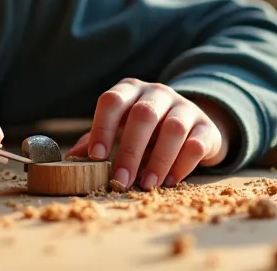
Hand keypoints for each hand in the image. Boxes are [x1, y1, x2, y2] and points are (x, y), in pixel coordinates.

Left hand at [65, 79, 230, 190]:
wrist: (191, 126)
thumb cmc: (145, 130)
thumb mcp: (119, 130)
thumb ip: (95, 141)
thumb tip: (69, 162)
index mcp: (130, 91)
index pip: (113, 101)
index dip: (102, 127)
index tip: (96, 156)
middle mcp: (158, 93)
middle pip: (144, 115)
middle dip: (130, 151)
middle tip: (120, 180)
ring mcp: (185, 107)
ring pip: (174, 128)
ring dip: (158, 160)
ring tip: (147, 185)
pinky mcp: (207, 127)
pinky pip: (196, 143)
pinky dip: (182, 165)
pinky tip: (169, 181)